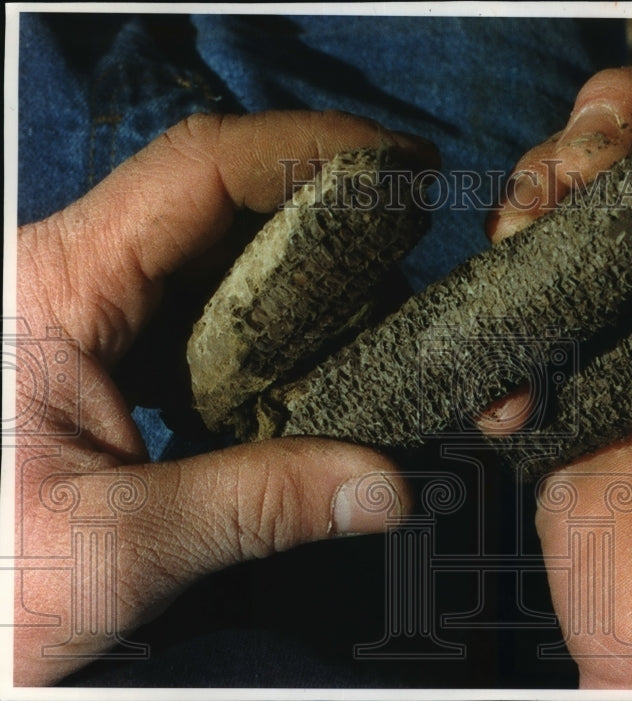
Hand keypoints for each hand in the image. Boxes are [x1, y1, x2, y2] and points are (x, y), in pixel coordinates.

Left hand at [14, 111, 436, 684]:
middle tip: (410, 245)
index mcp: (57, 287)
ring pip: (217, 253)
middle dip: (324, 214)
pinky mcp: (104, 348)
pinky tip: (320, 356)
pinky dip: (273, 324)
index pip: (199, 171)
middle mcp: (70, 274)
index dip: (308, 149)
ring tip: (379, 307)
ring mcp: (87, 309)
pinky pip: (204, 309)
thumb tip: (386, 488)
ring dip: (304, 272)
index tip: (399, 164)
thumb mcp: (115, 546)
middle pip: (219, 201)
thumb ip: (256, 506)